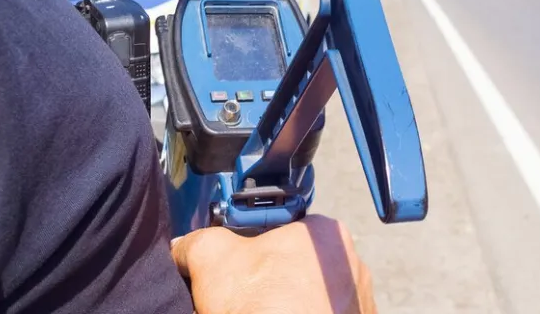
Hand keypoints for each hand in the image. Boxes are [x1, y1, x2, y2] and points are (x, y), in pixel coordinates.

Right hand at [170, 215, 376, 313]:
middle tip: (239, 300)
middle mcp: (350, 266)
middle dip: (264, 284)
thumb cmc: (267, 308)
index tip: (232, 270)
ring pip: (304, 300)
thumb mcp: (212, 257)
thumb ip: (198, 242)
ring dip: (281, 308)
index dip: (246, 251)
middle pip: (291, 268)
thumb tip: (184, 248)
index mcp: (326, 235)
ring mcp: (355, 304)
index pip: (277, 232)